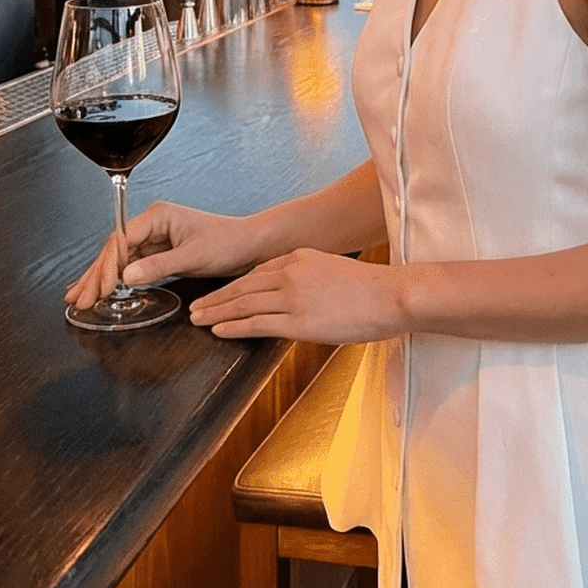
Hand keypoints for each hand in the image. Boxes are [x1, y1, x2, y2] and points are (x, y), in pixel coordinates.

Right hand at [64, 201, 261, 310]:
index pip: (122, 241)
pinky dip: (115, 280)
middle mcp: (152, 223)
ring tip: (79, 298)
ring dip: (100, 279)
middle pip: (114, 250)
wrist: (250, 246)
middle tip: (78, 299)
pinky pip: (131, 266)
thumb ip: (160, 265)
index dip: (107, 266)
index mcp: (158, 216)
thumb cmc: (229, 243)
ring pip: (119, 259)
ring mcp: (154, 237)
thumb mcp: (194, 256)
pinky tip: (101, 290)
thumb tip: (127, 275)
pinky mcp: (159, 251)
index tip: (99, 288)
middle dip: (95, 275)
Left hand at [189, 248, 399, 342]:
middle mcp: (291, 273)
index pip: (257, 272)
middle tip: (195, 307)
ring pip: (243, 304)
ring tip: (198, 319)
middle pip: (242, 286)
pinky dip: (233, 326)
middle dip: (216, 298)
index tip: (220, 294)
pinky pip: (256, 324)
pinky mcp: (298, 321)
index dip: (234, 285)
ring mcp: (293, 297)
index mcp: (300, 257)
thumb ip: (309, 277)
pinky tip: (218, 330)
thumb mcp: (334, 270)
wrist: (392, 295)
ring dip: (216, 312)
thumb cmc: (371, 288)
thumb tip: (295, 295)